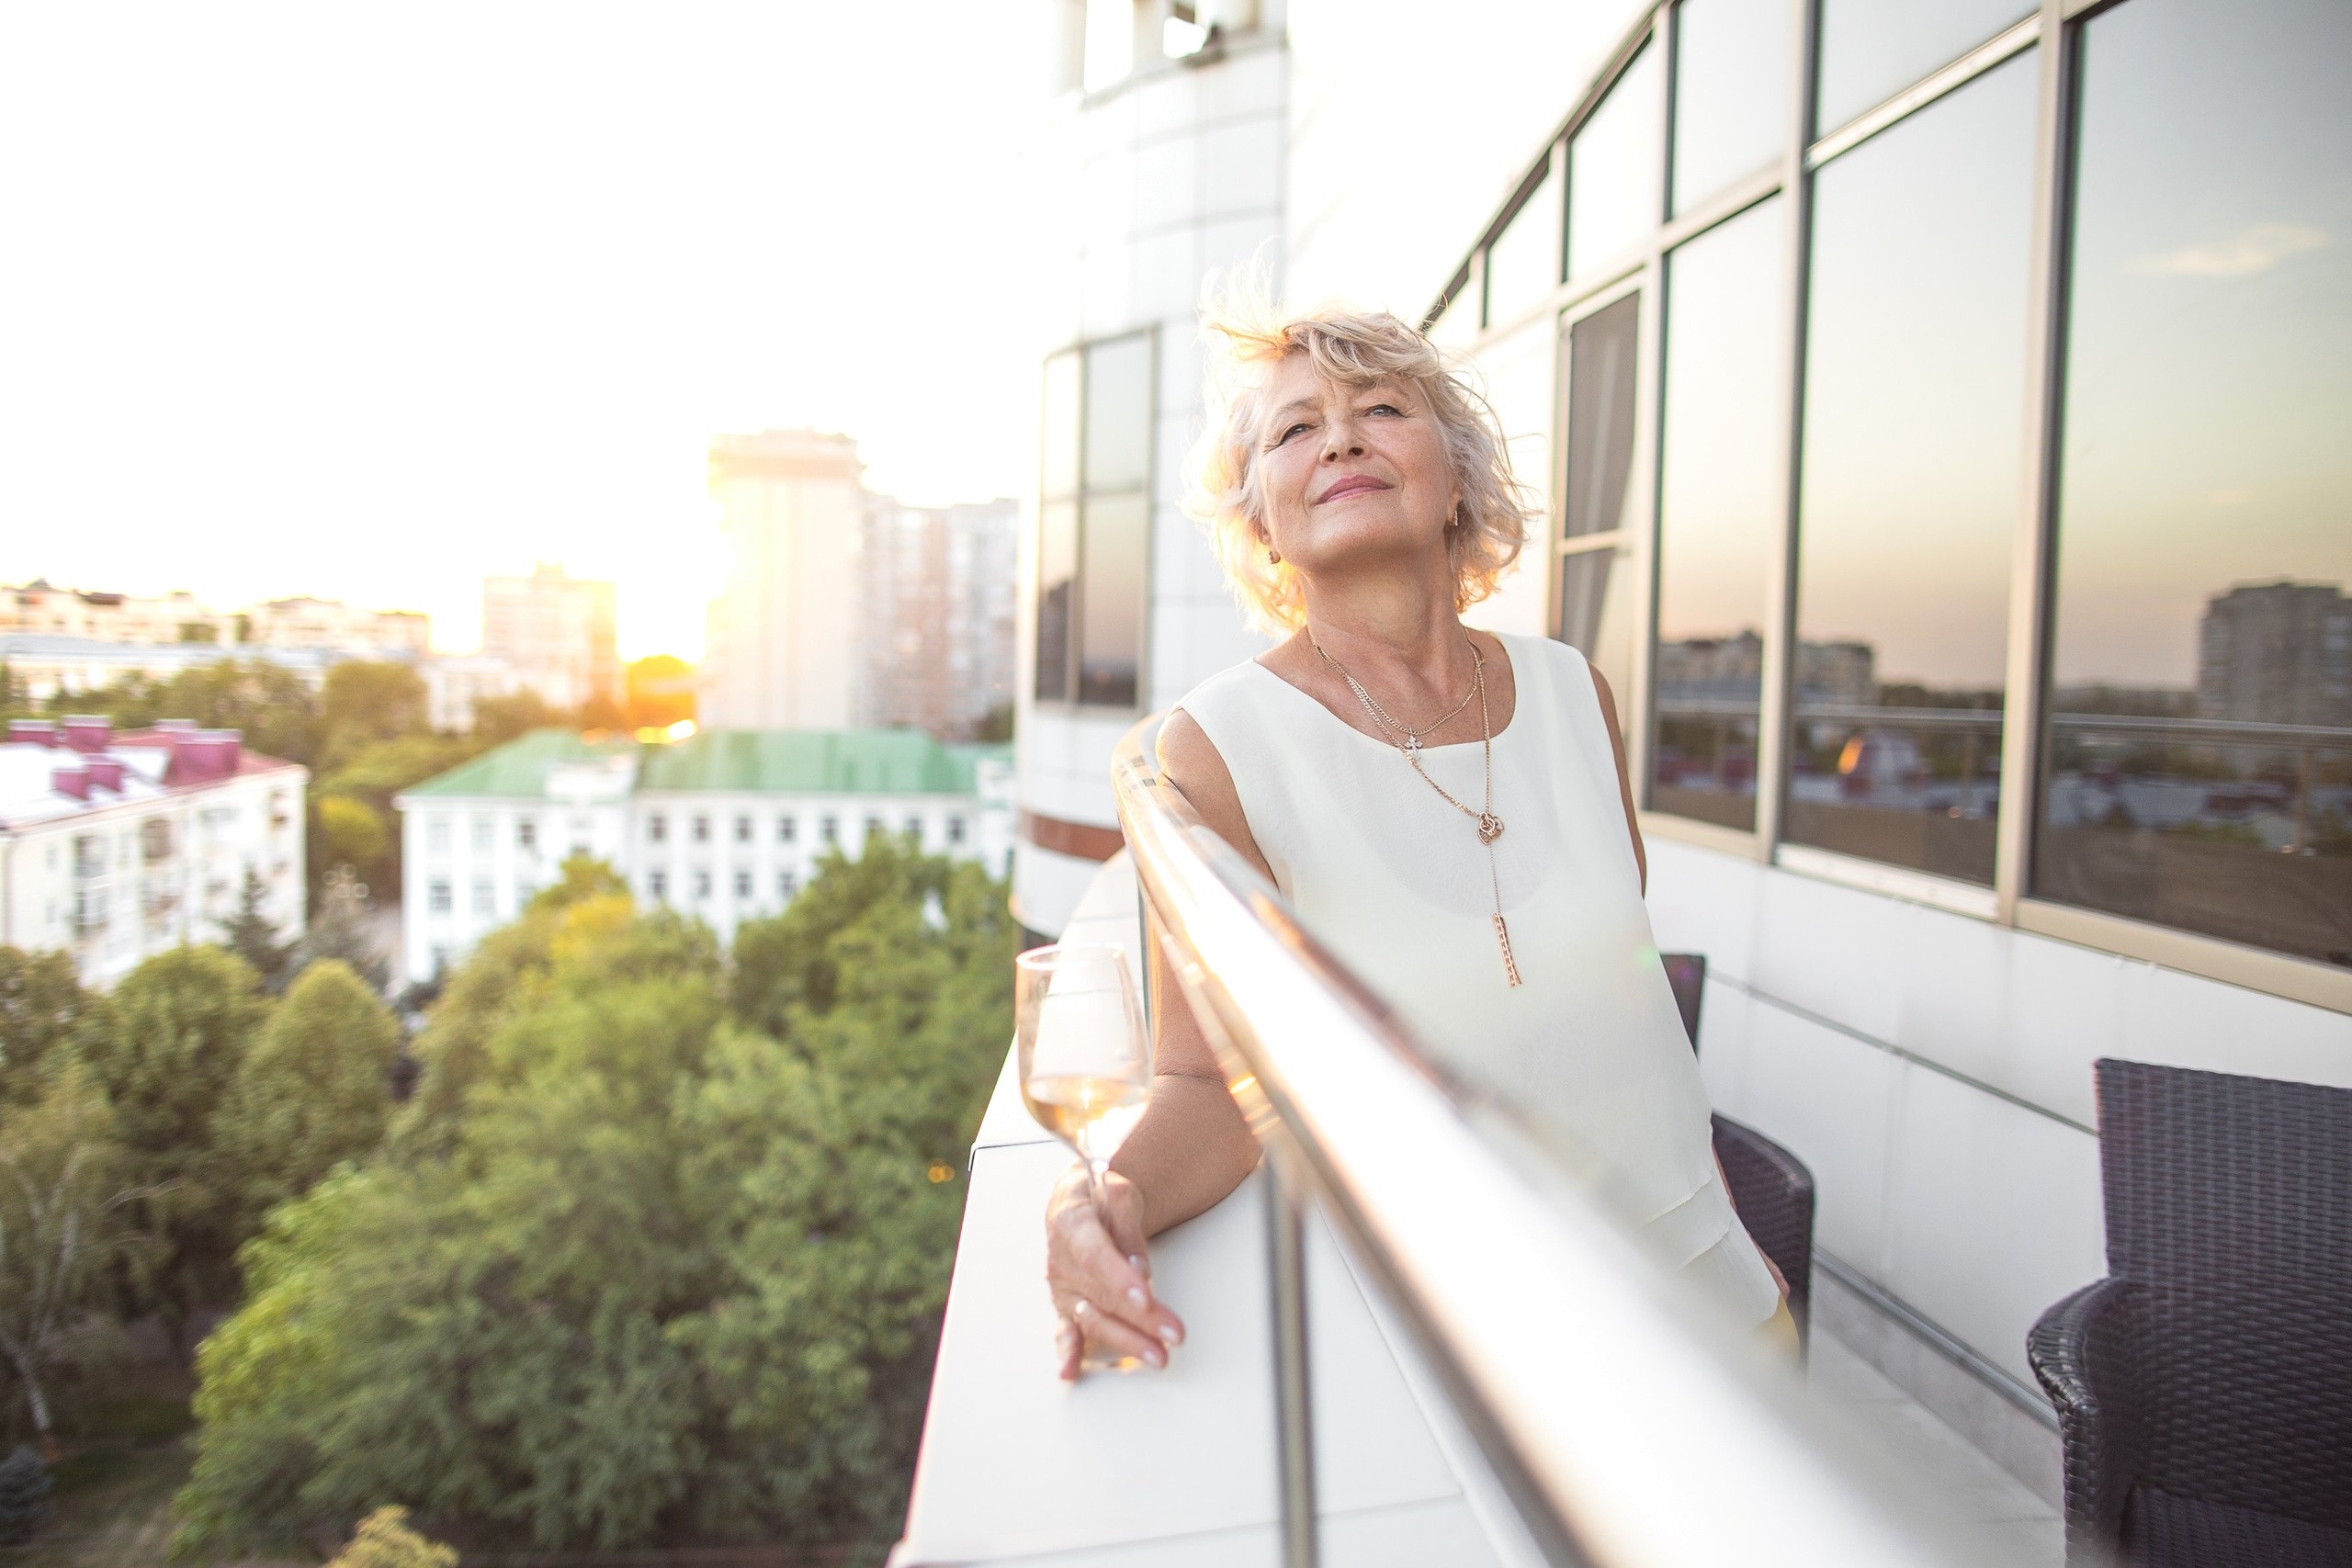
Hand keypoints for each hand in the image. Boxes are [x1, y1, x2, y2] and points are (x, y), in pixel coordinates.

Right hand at [1045, 1164, 1185, 1379]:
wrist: (1079, 1197)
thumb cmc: (1100, 1192)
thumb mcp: (1117, 1190)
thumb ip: (1127, 1225)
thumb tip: (1139, 1269)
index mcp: (1070, 1223)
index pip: (1096, 1256)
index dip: (1119, 1279)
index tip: (1145, 1297)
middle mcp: (1062, 1259)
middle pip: (1102, 1295)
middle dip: (1140, 1319)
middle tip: (1172, 1333)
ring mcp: (1063, 1285)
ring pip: (1093, 1318)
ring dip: (1125, 1340)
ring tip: (1157, 1355)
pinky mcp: (1066, 1304)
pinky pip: (1065, 1330)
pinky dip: (1067, 1352)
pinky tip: (1070, 1372)